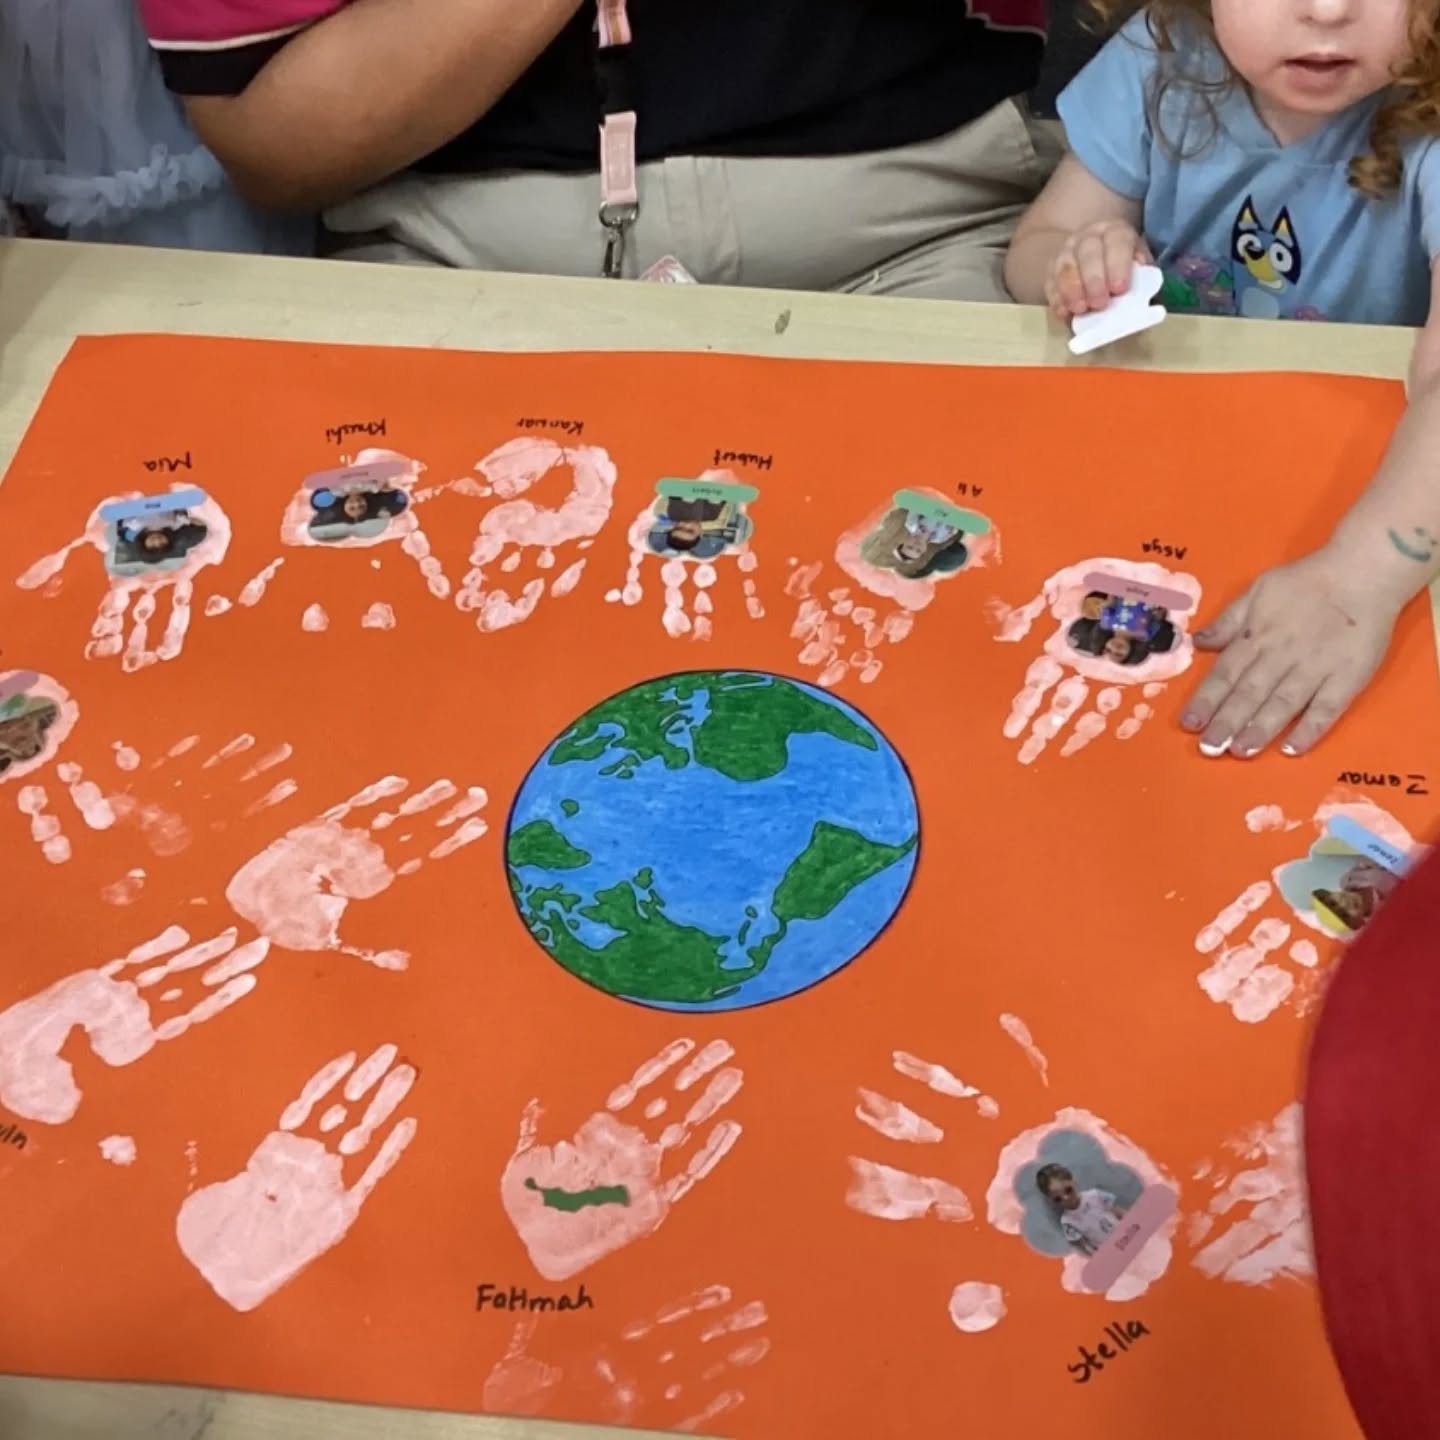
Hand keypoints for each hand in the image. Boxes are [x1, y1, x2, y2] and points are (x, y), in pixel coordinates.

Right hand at [1046, 221, 1152, 318]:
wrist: (1098, 260)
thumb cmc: (1123, 269)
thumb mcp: (1139, 266)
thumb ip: (1142, 275)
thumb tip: (1142, 288)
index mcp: (1115, 231)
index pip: (1117, 241)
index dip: (1118, 264)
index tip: (1119, 289)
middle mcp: (1089, 236)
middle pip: (1088, 253)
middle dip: (1093, 279)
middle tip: (1099, 303)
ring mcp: (1067, 251)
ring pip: (1066, 267)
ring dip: (1072, 290)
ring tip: (1080, 309)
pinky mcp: (1051, 269)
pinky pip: (1050, 282)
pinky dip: (1056, 298)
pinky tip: (1063, 312)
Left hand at [1181, 548, 1400, 757]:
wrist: (1364, 571)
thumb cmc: (1308, 581)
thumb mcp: (1259, 589)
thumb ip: (1229, 621)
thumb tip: (1198, 643)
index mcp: (1258, 635)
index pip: (1225, 673)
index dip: (1206, 700)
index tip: (1188, 724)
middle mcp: (1282, 655)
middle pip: (1249, 693)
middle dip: (1226, 722)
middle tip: (1209, 749)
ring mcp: (1316, 668)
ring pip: (1283, 704)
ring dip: (1260, 730)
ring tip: (1240, 752)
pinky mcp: (1347, 677)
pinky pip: (1326, 708)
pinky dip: (1310, 729)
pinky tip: (1292, 749)